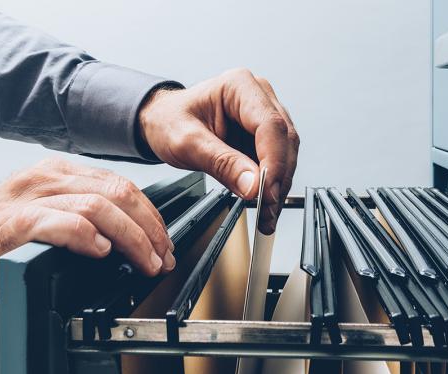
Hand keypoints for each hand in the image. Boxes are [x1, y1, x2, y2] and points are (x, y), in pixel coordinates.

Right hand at [0, 158, 174, 317]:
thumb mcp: (45, 218)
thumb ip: (80, 218)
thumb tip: (128, 239)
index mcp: (58, 175)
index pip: (120, 186)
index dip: (150, 216)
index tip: (163, 243)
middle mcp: (46, 179)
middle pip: (118, 192)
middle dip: (150, 228)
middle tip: (162, 257)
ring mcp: (27, 200)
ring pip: (97, 206)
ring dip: (131, 237)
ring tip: (144, 262)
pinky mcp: (10, 226)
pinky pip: (59, 222)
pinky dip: (88, 237)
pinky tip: (102, 253)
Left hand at [139, 68, 298, 233]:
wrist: (162, 122)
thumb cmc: (169, 121)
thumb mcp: (187, 143)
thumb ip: (221, 163)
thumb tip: (253, 186)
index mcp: (239, 86)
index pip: (270, 125)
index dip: (273, 162)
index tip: (266, 191)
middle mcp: (259, 97)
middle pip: (284, 141)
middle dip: (278, 180)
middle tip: (267, 210)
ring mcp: (263, 116)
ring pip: (286, 154)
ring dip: (278, 187)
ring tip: (266, 214)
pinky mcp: (263, 137)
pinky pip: (277, 162)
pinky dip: (272, 186)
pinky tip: (264, 204)